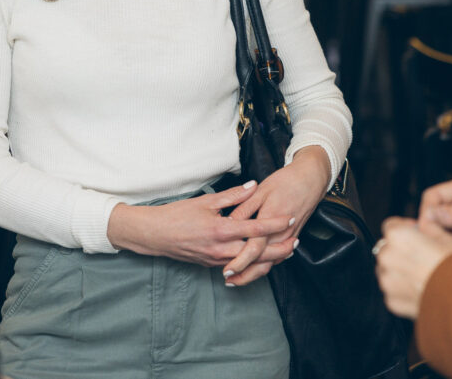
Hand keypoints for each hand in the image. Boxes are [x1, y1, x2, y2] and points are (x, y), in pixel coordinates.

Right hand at [107, 181, 294, 266]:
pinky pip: (237, 266)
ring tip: (284, 251)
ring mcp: (216, 260)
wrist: (154, 235)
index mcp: (221, 230)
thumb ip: (232, 196)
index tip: (291, 218)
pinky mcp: (211, 265)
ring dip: (268, 258)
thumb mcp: (205, 201)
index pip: (256, 229)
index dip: (276, 224)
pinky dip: (251, 262)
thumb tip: (253, 186)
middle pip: (258, 254)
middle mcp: (221, 250)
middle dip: (280, 250)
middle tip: (296, 242)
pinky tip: (259, 256)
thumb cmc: (177, 215)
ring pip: (249, 263)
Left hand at [221, 146, 332, 286]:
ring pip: (271, 263)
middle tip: (228, 281)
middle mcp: (281, 234)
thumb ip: (244, 207)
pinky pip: (278, 258)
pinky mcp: (291, 238)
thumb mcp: (261, 190)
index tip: (227, 271)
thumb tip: (228, 222)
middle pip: (263, 263)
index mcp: (270, 220)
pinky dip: (265, 266)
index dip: (240, 262)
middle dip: (245, 275)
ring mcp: (288, 238)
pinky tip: (254, 268)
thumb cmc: (285, 182)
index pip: (254, 248)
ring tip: (236, 279)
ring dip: (254, 273)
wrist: (310, 180)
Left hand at [374, 217, 451, 318]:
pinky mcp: (392, 301)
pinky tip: (422, 289)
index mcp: (398, 237)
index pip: (391, 225)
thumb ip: (428, 228)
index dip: (405, 228)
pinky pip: (393, 291)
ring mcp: (387, 281)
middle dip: (401, 250)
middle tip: (422, 257)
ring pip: (388, 270)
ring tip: (424, 275)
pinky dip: (403, 290)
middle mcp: (387, 257)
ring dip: (400, 271)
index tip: (414, 234)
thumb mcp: (447, 238)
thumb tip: (424, 226)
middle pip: (388, 248)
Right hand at [418, 177, 451, 255]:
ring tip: (443, 245)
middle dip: (429, 225)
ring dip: (435, 237)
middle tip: (432, 237)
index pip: (432, 196)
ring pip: (434, 229)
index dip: (428, 209)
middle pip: (430, 213)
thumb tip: (435, 214)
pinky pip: (443, 241)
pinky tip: (448, 250)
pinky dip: (442, 246)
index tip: (428, 223)